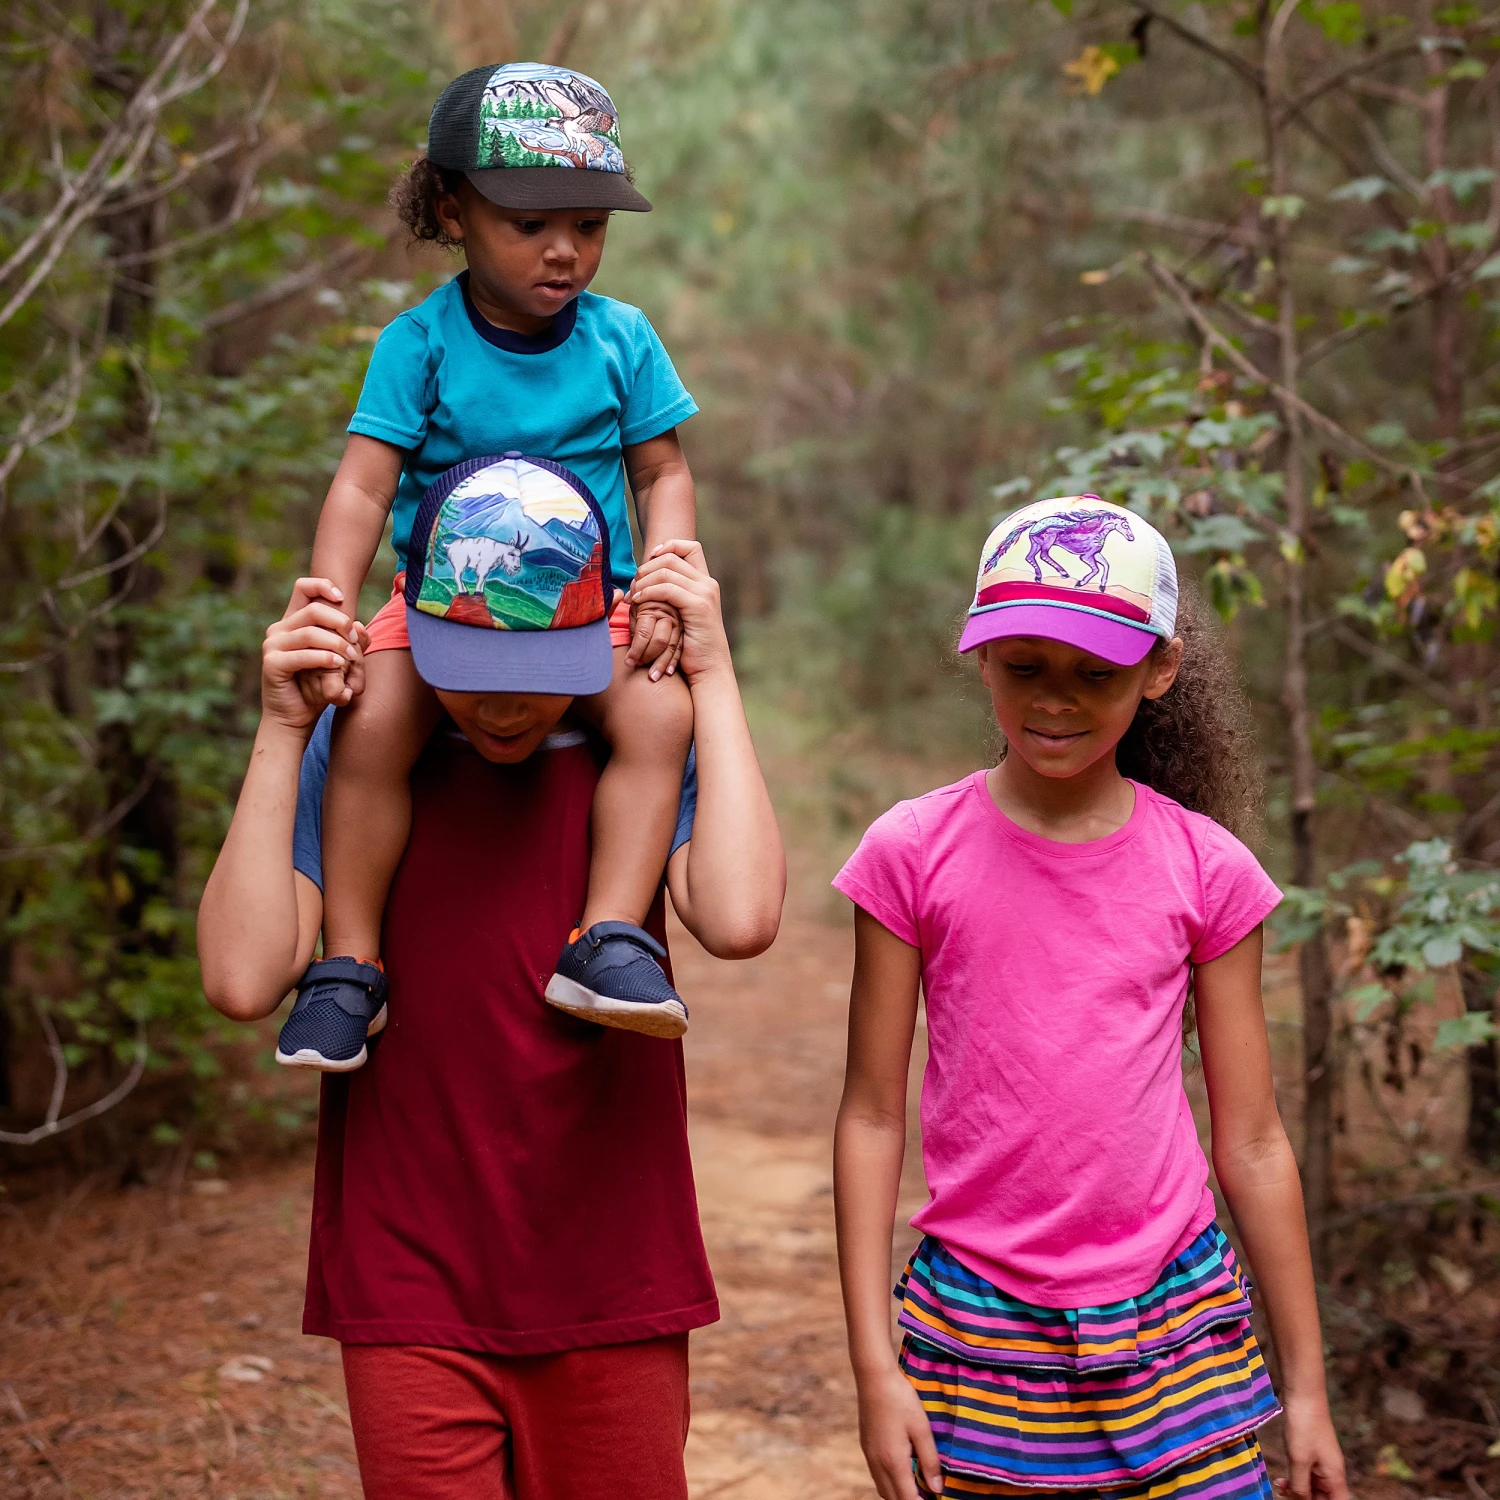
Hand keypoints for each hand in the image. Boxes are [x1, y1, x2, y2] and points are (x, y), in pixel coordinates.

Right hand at [261, 577, 367, 733]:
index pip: (303, 587)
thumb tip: (360, 627)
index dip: (323, 586)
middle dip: (341, 622)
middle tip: (354, 640)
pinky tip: (337, 664)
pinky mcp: (272, 663)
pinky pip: (303, 654)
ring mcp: (272, 645)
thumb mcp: (339, 660)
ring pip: (311, 632)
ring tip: (350, 659)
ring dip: (337, 644)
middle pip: (314, 609)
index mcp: (293, 621)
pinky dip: (324, 658)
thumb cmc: (317, 687)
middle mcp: (279, 629)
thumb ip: (350, 641)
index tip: (342, 598)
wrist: (295, 717)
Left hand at [626, 541, 733, 684]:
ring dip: (643, 581)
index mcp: (706, 583)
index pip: (691, 547)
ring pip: (666, 571)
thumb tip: (651, 582)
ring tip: (632, 596)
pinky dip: (648, 592)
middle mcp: (708, 583)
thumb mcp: (683, 616)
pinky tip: (638, 602)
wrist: (710, 668)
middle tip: (633, 584)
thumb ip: (674, 597)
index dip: (668, 546)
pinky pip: (666, 588)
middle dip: (646, 567)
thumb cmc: (692, 647)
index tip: (651, 559)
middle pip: (671, 557)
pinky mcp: (697, 605)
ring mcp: (704, 593)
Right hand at [856, 1362, 942, 1498]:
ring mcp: (869, 1456)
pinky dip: (890, 1482)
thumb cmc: (900, 1399)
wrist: (873, 1377)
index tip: (936, 1499)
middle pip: (893, 1499)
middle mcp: (878, 1463)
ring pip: (883, 1489)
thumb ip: (930, 1460)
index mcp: (893, 1462)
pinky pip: (877, 1475)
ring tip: (917, 1487)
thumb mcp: (921, 1428)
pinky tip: (902, 1471)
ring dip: (898, 1494)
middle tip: (928, 1494)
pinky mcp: (866, 1446)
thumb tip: (936, 1488)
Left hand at [1275, 1395, 1347, 1499]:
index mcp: (1335, 1478)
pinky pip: (1305, 1475)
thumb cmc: (1304, 1426)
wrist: (1303, 1394)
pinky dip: (1294, 1480)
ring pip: (1312, 1489)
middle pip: (1322, 1498)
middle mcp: (1331, 1473)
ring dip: (1297, 1492)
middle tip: (1284, 1496)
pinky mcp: (1310, 1453)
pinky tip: (1281, 1481)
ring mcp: (1321, 1463)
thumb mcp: (1299, 1460)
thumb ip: (1300, 1486)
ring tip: (1280, 1488)